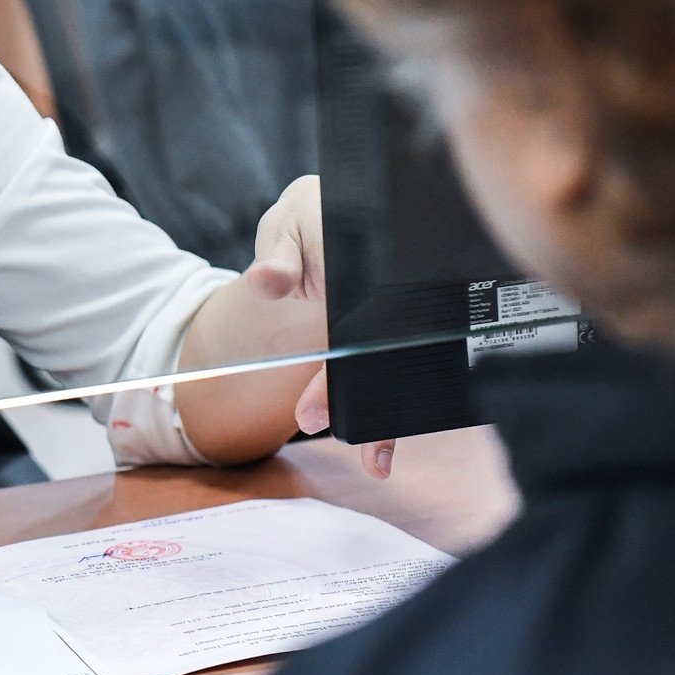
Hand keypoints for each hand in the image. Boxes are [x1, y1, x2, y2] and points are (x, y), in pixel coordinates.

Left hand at [243, 176, 395, 477]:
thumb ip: (277, 255)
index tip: (312, 410)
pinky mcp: (402, 333)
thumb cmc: (305, 222)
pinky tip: (383, 450)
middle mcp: (400, 290)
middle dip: (360, 398)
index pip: (362, 319)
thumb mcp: (286, 227)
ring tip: (375, 460)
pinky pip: (402, 372)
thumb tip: (267, 280)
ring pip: (404, 370)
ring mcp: (408, 315)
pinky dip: (394, 410)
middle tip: (317, 427)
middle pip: (388, 354)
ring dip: (389, 416)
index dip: (339, 368)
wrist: (329, 214)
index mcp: (372, 260)